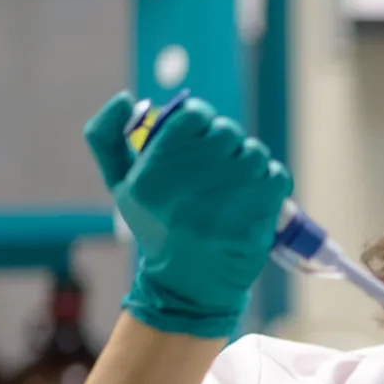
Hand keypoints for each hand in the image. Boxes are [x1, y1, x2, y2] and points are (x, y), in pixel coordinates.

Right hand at [84, 92, 292, 338]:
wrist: (189, 286)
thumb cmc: (156, 229)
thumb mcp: (120, 185)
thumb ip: (108, 136)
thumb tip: (126, 98)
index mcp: (156, 169)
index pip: (194, 113)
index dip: (201, 120)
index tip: (200, 137)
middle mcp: (191, 181)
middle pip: (227, 131)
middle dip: (225, 144)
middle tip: (218, 166)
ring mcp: (228, 200)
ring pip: (254, 152)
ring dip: (248, 163)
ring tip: (235, 185)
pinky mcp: (258, 217)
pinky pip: (276, 175)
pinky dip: (270, 181)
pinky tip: (254, 196)